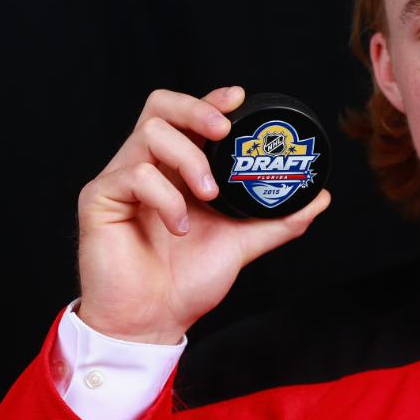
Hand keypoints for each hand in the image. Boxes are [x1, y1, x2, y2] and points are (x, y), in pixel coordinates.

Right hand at [75, 86, 330, 343]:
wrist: (154, 322)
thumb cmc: (186, 281)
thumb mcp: (241, 243)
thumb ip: (278, 219)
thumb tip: (321, 198)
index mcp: (177, 169)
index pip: (187, 117)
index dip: (209, 100)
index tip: (238, 97)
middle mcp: (148, 166)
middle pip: (160, 107)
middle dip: (196, 109)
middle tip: (223, 130)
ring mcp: (121, 180)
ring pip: (149, 135)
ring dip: (188, 159)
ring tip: (208, 194)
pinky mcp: (99, 199)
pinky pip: (133, 176)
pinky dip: (165, 197)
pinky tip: (180, 226)